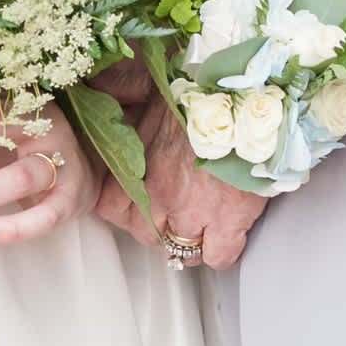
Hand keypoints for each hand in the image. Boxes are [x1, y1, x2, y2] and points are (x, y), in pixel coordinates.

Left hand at [106, 100, 261, 271]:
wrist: (246, 95)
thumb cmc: (202, 91)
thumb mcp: (149, 93)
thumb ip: (123, 104)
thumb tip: (98, 88)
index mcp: (135, 167)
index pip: (114, 210)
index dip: (133, 208)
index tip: (146, 202)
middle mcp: (157, 195)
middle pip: (148, 235)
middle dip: (163, 226)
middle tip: (181, 210)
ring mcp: (191, 212)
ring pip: (182, 251)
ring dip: (192, 240)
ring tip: (207, 222)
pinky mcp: (228, 221)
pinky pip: (218, 256)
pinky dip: (222, 250)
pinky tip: (228, 234)